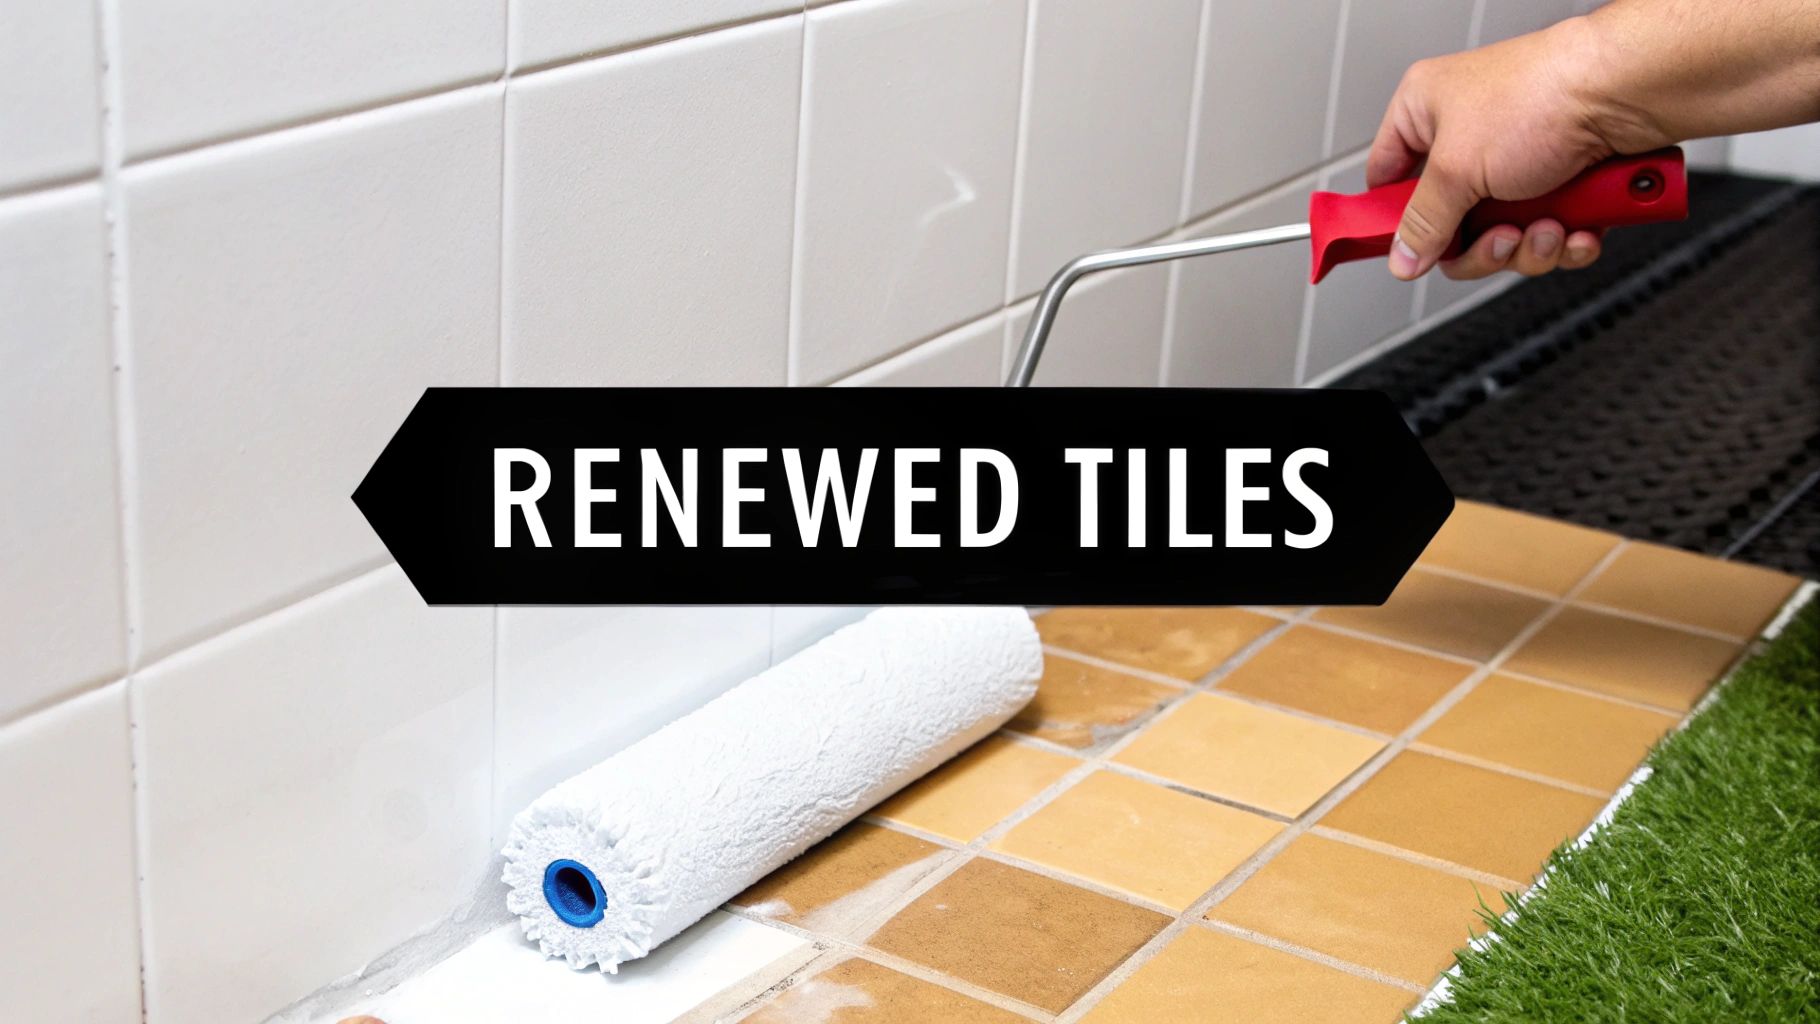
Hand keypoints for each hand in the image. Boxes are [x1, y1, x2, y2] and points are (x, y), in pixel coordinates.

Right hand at [1368, 19, 1634, 280]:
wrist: (1630, 90)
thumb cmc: (1544, 94)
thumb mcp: (1457, 170)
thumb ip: (1422, 223)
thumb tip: (1402, 257)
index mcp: (1426, 111)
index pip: (1387, 178)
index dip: (1393, 221)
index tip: (1405, 255)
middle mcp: (1470, 135)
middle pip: (1451, 225)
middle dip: (1482, 246)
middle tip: (1500, 238)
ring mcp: (1518, 160)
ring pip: (1502, 237)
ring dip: (1528, 246)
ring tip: (1550, 226)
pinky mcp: (1561, 180)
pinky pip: (1547, 234)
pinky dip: (1564, 241)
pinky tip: (1577, 227)